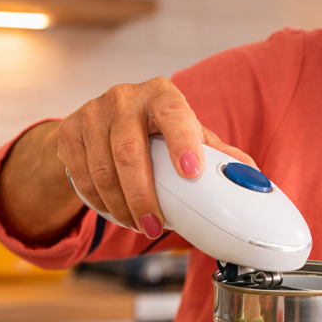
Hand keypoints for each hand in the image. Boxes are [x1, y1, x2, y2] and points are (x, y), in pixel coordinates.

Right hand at [57, 77, 255, 237]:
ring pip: (104, 171)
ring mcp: (92, 112)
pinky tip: (115, 213)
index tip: (192, 173)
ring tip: (140, 225)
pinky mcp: (68, 132)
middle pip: (130, 153)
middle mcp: (125, 98)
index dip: (183, 142)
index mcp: (162, 94)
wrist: (101, 122)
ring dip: (121, 207)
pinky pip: (82, 177)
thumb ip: (216, 152)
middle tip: (156, 226)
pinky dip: (99, 203)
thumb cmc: (155, 129)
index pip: (174, 113)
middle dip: (144, 197)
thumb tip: (252, 175)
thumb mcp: (187, 133)